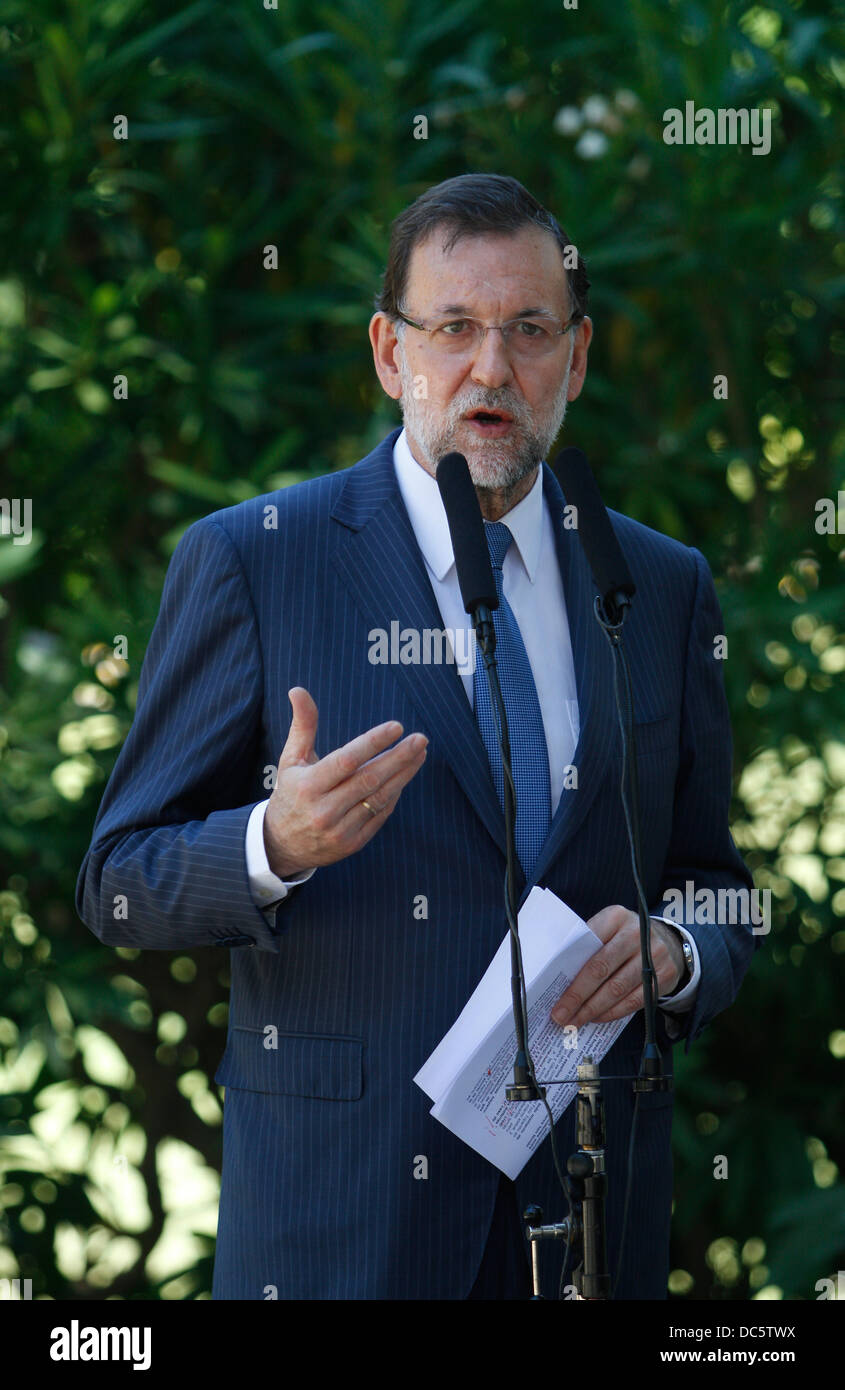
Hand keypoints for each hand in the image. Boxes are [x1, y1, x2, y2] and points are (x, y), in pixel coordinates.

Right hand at [263, 687, 427, 878]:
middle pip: (369, 779)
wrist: (281, 844)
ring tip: (420, 754)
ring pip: (379, 797)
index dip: (373, 743)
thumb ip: (302, 725)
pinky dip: (394, 795)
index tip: (396, 727)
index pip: (346, 760)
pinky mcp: (352, 843)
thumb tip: (297, 690)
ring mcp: (339, 829)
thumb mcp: (291, 759)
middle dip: (398, 757)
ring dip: (403, 774)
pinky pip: (380, 815)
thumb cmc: (290, 792)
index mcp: (307, 785)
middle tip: (420, 739)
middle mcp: (324, 810)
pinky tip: (404, 776)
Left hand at [549, 906, 684, 1026]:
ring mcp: (654, 955)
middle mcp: (637, 934)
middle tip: (561, 1015)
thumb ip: (588, 946)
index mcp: (616, 917)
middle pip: (601, 969)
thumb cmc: (624, 937)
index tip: (552, 992)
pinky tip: (598, 1018)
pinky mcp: (665, 976)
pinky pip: (634, 1001)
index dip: (569, 971)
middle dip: (577, 996)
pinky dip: (613, 1012)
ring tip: (576, 1020)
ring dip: (593, 1009)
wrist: (667, 941)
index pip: (587, 945)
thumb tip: (560, 981)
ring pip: (617, 989)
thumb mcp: (608, 929)